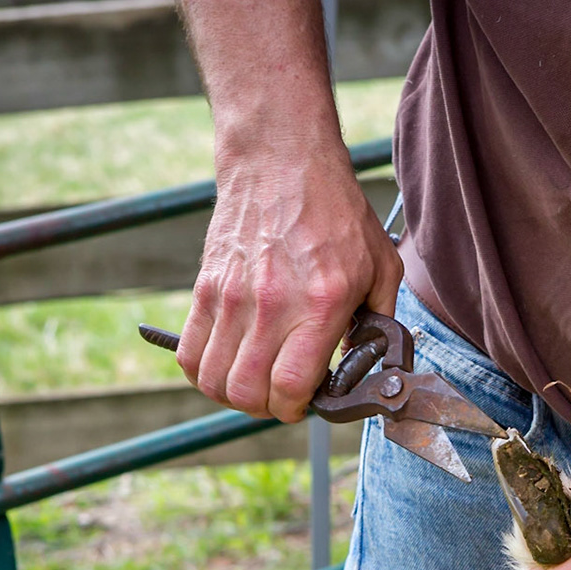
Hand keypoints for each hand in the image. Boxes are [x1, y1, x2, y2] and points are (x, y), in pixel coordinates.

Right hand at [178, 143, 401, 421]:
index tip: (307, 400)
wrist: (281, 161)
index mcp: (320, 303)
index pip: (291, 386)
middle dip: (267, 407)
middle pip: (247, 393)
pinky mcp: (205, 288)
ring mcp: (231, 297)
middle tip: (282, 393)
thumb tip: (370, 366)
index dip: (298, 408)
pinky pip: (190, 354)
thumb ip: (380, 321)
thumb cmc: (336, 212)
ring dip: (234, 395)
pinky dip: (204, 372)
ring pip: (213, 381)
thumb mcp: (381, 265)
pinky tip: (228, 364)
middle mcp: (272, 304)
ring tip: (255, 380)